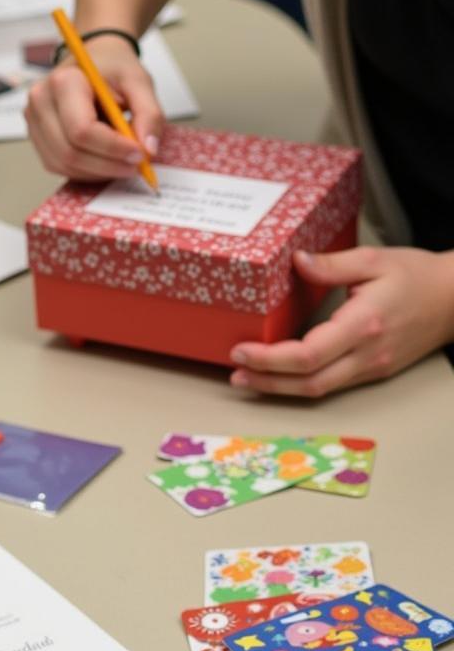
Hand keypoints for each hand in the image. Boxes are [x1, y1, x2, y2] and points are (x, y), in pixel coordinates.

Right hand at [24, 35, 163, 179]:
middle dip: (107, 165)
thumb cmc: (113, 68)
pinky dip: (86, 171)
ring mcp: (34, 122)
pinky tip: (105, 160)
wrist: (94, 59)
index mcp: (63, 81)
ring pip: (64, 165)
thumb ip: (149, 114)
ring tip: (122, 162)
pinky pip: (60, 167)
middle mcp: (41, 102)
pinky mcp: (37, 139)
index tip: (139, 154)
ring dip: (98, 172)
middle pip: (70, 153)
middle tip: (136, 165)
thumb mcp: (139, 81)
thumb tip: (148, 149)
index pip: (82, 130)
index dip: (112, 148)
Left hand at [230, 247, 453, 397]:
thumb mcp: (373, 260)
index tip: (241, 350)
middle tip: (234, 372)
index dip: (270, 359)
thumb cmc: (416, 276)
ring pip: (318, 390)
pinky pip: (330, 385)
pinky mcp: (372, 372)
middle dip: (267, 381)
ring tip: (247, 378)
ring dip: (278, 388)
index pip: (309, 354)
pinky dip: (299, 384)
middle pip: (309, 382)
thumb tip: (296, 262)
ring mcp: (370, 368)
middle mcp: (366, 354)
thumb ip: (331, 264)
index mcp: (363, 325)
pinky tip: (278, 377)